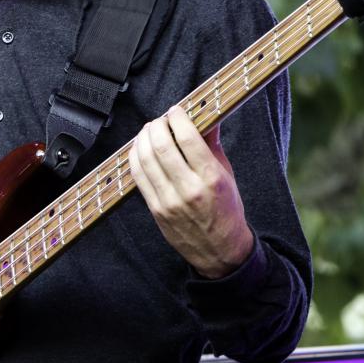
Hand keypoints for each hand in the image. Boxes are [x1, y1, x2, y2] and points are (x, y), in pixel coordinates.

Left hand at [129, 105, 254, 277]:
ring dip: (143, 138)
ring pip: (145, 159)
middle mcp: (188, 189)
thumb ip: (213, 146)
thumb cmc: (226, 211)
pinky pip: (138, 176)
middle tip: (161, 120)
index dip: (177, 118)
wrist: (220, 251)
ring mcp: (169, 200)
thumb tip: (207, 118)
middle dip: (157, 125)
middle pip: (161, 146)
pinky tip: (140, 148)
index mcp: (211, 178)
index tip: (176, 110)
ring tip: (150, 130)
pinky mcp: (155, 209)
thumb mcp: (227, 176)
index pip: (187, 138)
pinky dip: (135, 157)